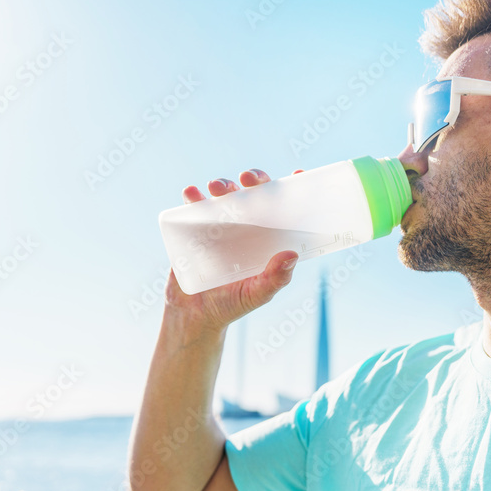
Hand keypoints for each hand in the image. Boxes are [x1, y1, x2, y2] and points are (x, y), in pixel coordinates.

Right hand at [163, 168, 305, 333]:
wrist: (194, 316)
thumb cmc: (233, 304)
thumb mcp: (258, 294)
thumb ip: (276, 279)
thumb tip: (291, 254)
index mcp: (266, 237)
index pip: (283, 207)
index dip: (292, 188)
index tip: (298, 174)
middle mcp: (245, 226)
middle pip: (253, 192)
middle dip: (254, 179)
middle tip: (249, 179)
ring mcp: (219, 224)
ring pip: (224, 194)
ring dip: (222, 184)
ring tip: (218, 188)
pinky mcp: (192, 228)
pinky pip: (193, 206)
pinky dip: (192, 196)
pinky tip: (192, 194)